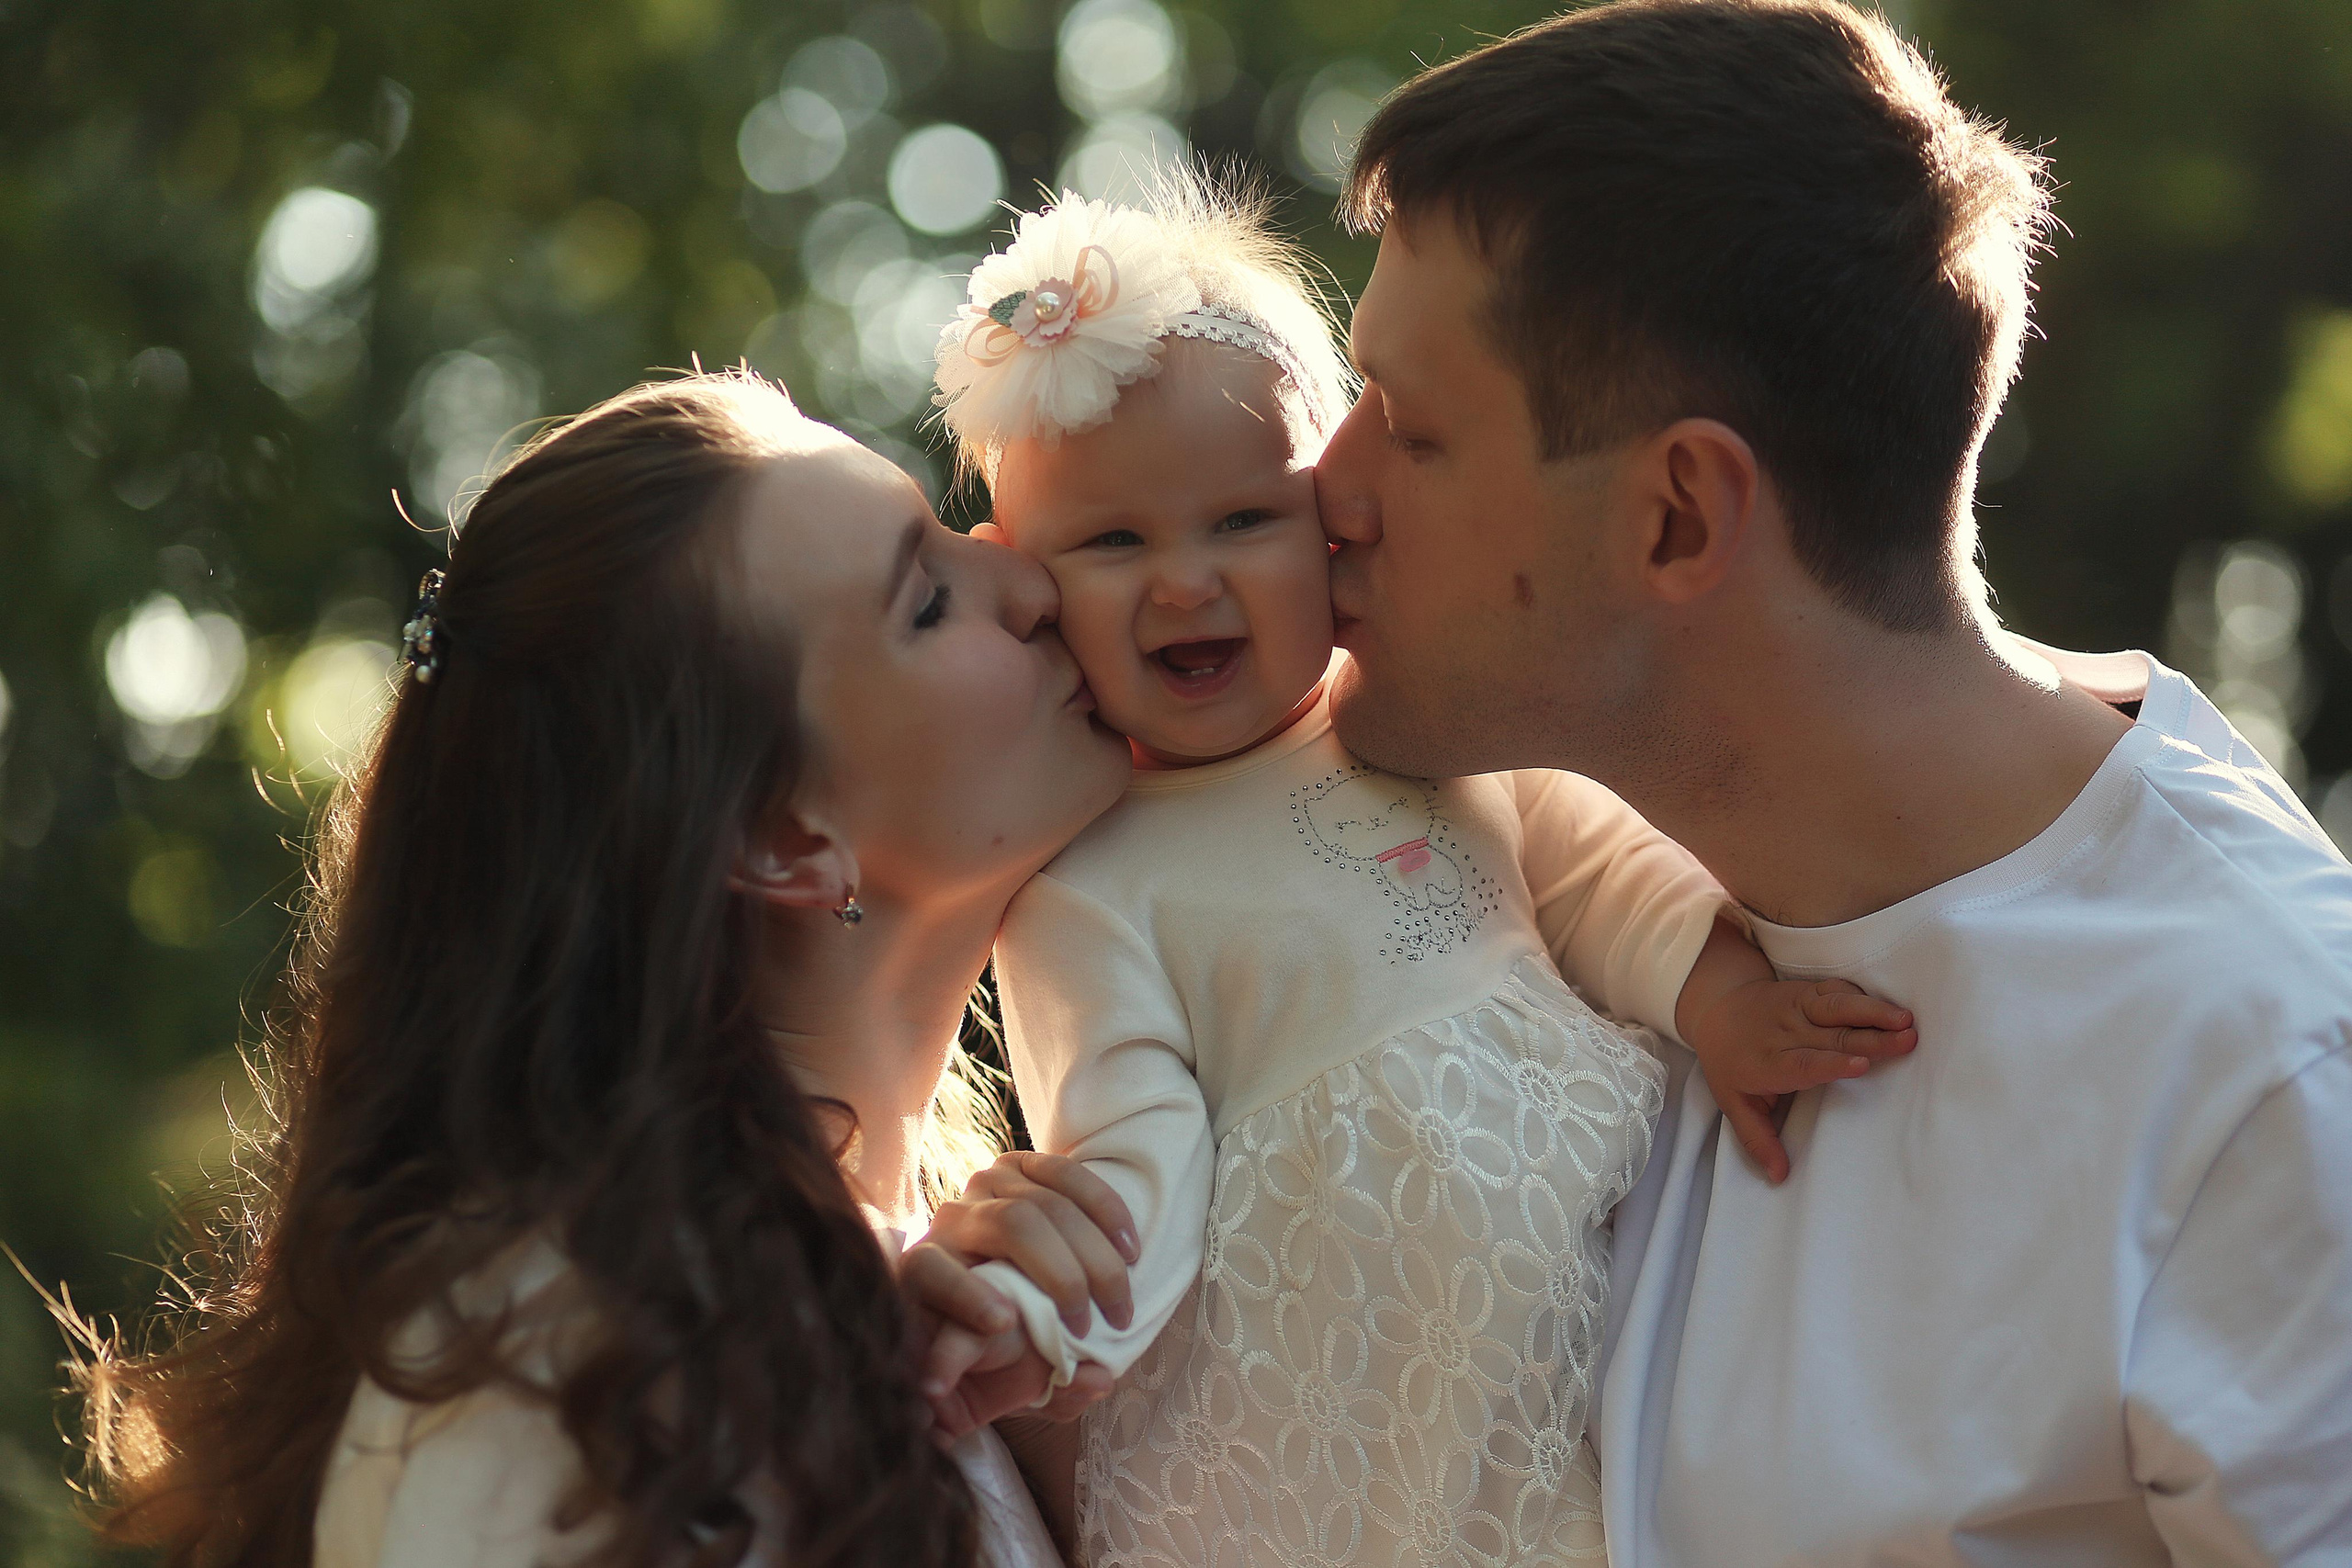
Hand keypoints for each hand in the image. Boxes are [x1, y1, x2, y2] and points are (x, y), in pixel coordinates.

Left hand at [898, 1151, 1138, 1434]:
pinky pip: (1066, 1172)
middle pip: (1011, 1225)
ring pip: (1048, 1204)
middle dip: (1060, 1276)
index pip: (933, 1273)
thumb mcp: (993, 1388)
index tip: (1005, 1324)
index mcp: (920, 1277)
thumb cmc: (985, 1352)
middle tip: (1088, 1326)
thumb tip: (1097, 1380)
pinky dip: (1106, 1209)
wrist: (986, 1291)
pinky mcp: (1018, 1167)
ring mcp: (985, 1187)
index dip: (966, 1297)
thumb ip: (1038, 1395)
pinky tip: (1129, 1250)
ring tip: (1119, 1303)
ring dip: (1096, 1255)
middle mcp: (949, 1222)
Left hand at [1684, 977, 1916, 1183]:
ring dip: (1873, 1011)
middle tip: (1907, 1041)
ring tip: (1906, 1020)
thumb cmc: (1728, 1063)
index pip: (1803, 1062)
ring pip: (1836, 1007)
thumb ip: (1756, 1140)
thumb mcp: (1733, 1104)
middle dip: (1871, 1038)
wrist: (1715, 1007)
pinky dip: (1861, 996)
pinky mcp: (1806, 991)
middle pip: (1832, 1036)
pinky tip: (1889, 1005)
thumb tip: (1779, 1177)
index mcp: (1766, 1062)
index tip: (1862, 1065)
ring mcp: (1796, 1007)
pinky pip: (1835, 990)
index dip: (1833, 1063)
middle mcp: (1784, 1032)